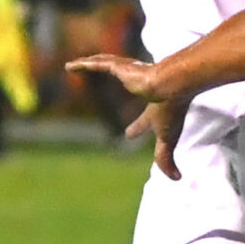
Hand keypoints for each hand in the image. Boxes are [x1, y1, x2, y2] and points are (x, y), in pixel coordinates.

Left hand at [67, 52, 191, 174]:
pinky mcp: (120, 67)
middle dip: (120, 89)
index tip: (129, 136)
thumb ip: (165, 159)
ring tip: (77, 68)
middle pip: (127, 90)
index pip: (143, 121)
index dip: (136, 129)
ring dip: (94, 68)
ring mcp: (131, 76)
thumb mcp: (166, 140)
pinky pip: (98, 64)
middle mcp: (143, 90)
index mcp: (155, 110)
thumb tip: (177, 179)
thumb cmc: (170, 111)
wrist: (172, 85)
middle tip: (108, 91)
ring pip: (109, 69)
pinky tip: (68, 67)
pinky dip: (83, 65)